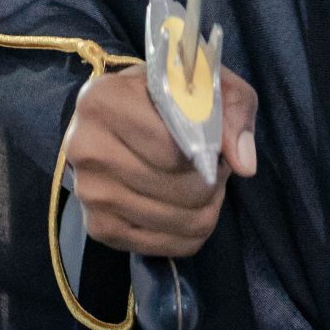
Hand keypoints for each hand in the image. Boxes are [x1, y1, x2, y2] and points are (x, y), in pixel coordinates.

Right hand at [65, 61, 257, 258]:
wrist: (117, 117)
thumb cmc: (163, 95)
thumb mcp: (205, 83)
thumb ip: (233, 109)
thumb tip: (243, 163)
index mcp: (104, 101)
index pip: (174, 148)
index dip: (210, 150)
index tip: (215, 142)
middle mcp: (86, 148)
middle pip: (182, 189)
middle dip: (213, 181)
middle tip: (214, 165)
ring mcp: (90, 193)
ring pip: (180, 221)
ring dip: (206, 206)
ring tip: (202, 181)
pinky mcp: (99, 228)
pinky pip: (168, 246)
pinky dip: (190, 231)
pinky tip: (186, 205)